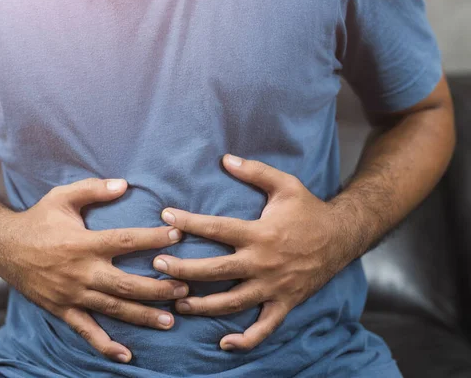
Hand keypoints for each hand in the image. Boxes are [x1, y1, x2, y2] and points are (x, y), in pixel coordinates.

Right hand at [0, 178, 187, 362]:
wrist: (2, 246)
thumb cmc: (38, 219)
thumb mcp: (62, 197)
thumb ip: (93, 189)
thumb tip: (125, 184)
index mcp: (84, 244)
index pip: (125, 241)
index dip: (153, 239)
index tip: (177, 235)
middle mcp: (81, 272)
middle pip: (126, 284)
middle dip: (158, 288)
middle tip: (184, 289)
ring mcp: (72, 294)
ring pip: (113, 309)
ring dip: (143, 316)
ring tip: (170, 319)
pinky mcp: (62, 309)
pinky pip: (86, 331)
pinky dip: (105, 345)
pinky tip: (126, 355)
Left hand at [152, 155, 349, 351]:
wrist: (343, 236)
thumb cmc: (309, 209)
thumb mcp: (285, 184)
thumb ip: (255, 171)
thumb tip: (225, 158)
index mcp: (260, 233)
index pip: (217, 229)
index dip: (188, 222)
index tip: (165, 217)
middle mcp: (263, 263)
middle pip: (216, 271)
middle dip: (183, 270)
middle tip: (158, 266)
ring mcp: (274, 286)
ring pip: (232, 302)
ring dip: (202, 306)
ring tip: (177, 304)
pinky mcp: (285, 302)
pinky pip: (265, 327)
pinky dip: (246, 339)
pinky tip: (225, 344)